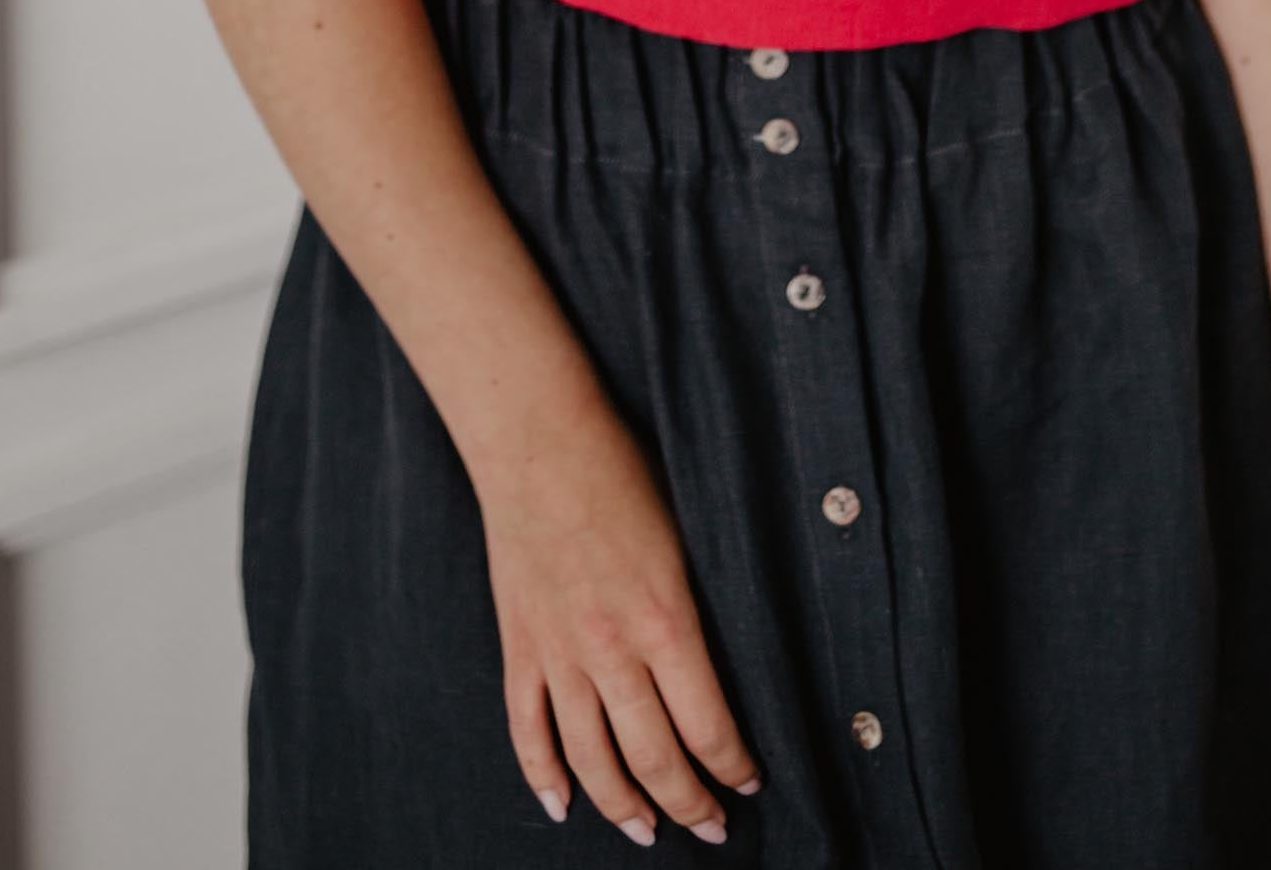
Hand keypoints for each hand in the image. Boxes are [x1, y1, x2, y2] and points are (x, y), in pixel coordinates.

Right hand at [479, 384, 763, 842]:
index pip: (708, 726)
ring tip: (650, 831)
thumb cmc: (620, 470)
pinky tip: (562, 805)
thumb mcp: (685, 533)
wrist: (537, 440)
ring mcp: (559, 653)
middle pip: (655, 759)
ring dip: (625, 807)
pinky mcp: (521, 646)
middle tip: (712, 827)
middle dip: (691, 805)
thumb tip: (723, 660)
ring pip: (593, 761)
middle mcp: (612, 649)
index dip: (733, 767)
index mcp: (665, 619)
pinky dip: (544, 776)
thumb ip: (696, 604)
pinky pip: (529, 731)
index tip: (750, 784)